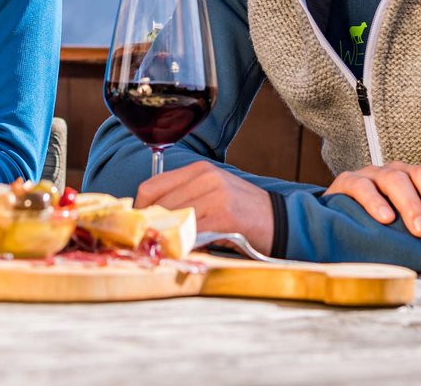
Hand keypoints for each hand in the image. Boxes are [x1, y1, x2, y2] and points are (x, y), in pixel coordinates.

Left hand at [134, 161, 273, 254]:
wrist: (281, 221)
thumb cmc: (243, 212)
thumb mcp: (212, 194)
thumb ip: (184, 198)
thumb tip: (150, 219)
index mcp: (198, 169)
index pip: (152, 186)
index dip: (139, 209)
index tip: (139, 226)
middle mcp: (205, 177)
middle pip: (160, 204)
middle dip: (152, 226)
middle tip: (149, 244)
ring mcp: (216, 195)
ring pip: (174, 219)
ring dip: (167, 238)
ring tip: (167, 249)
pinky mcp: (225, 216)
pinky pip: (193, 233)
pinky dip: (185, 245)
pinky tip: (186, 251)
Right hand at [324, 158, 420, 236]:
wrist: (339, 218)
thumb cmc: (386, 225)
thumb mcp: (417, 223)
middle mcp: (403, 172)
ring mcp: (376, 175)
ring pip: (397, 179)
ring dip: (411, 205)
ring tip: (420, 230)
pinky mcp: (349, 182)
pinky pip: (362, 186)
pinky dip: (374, 201)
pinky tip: (385, 219)